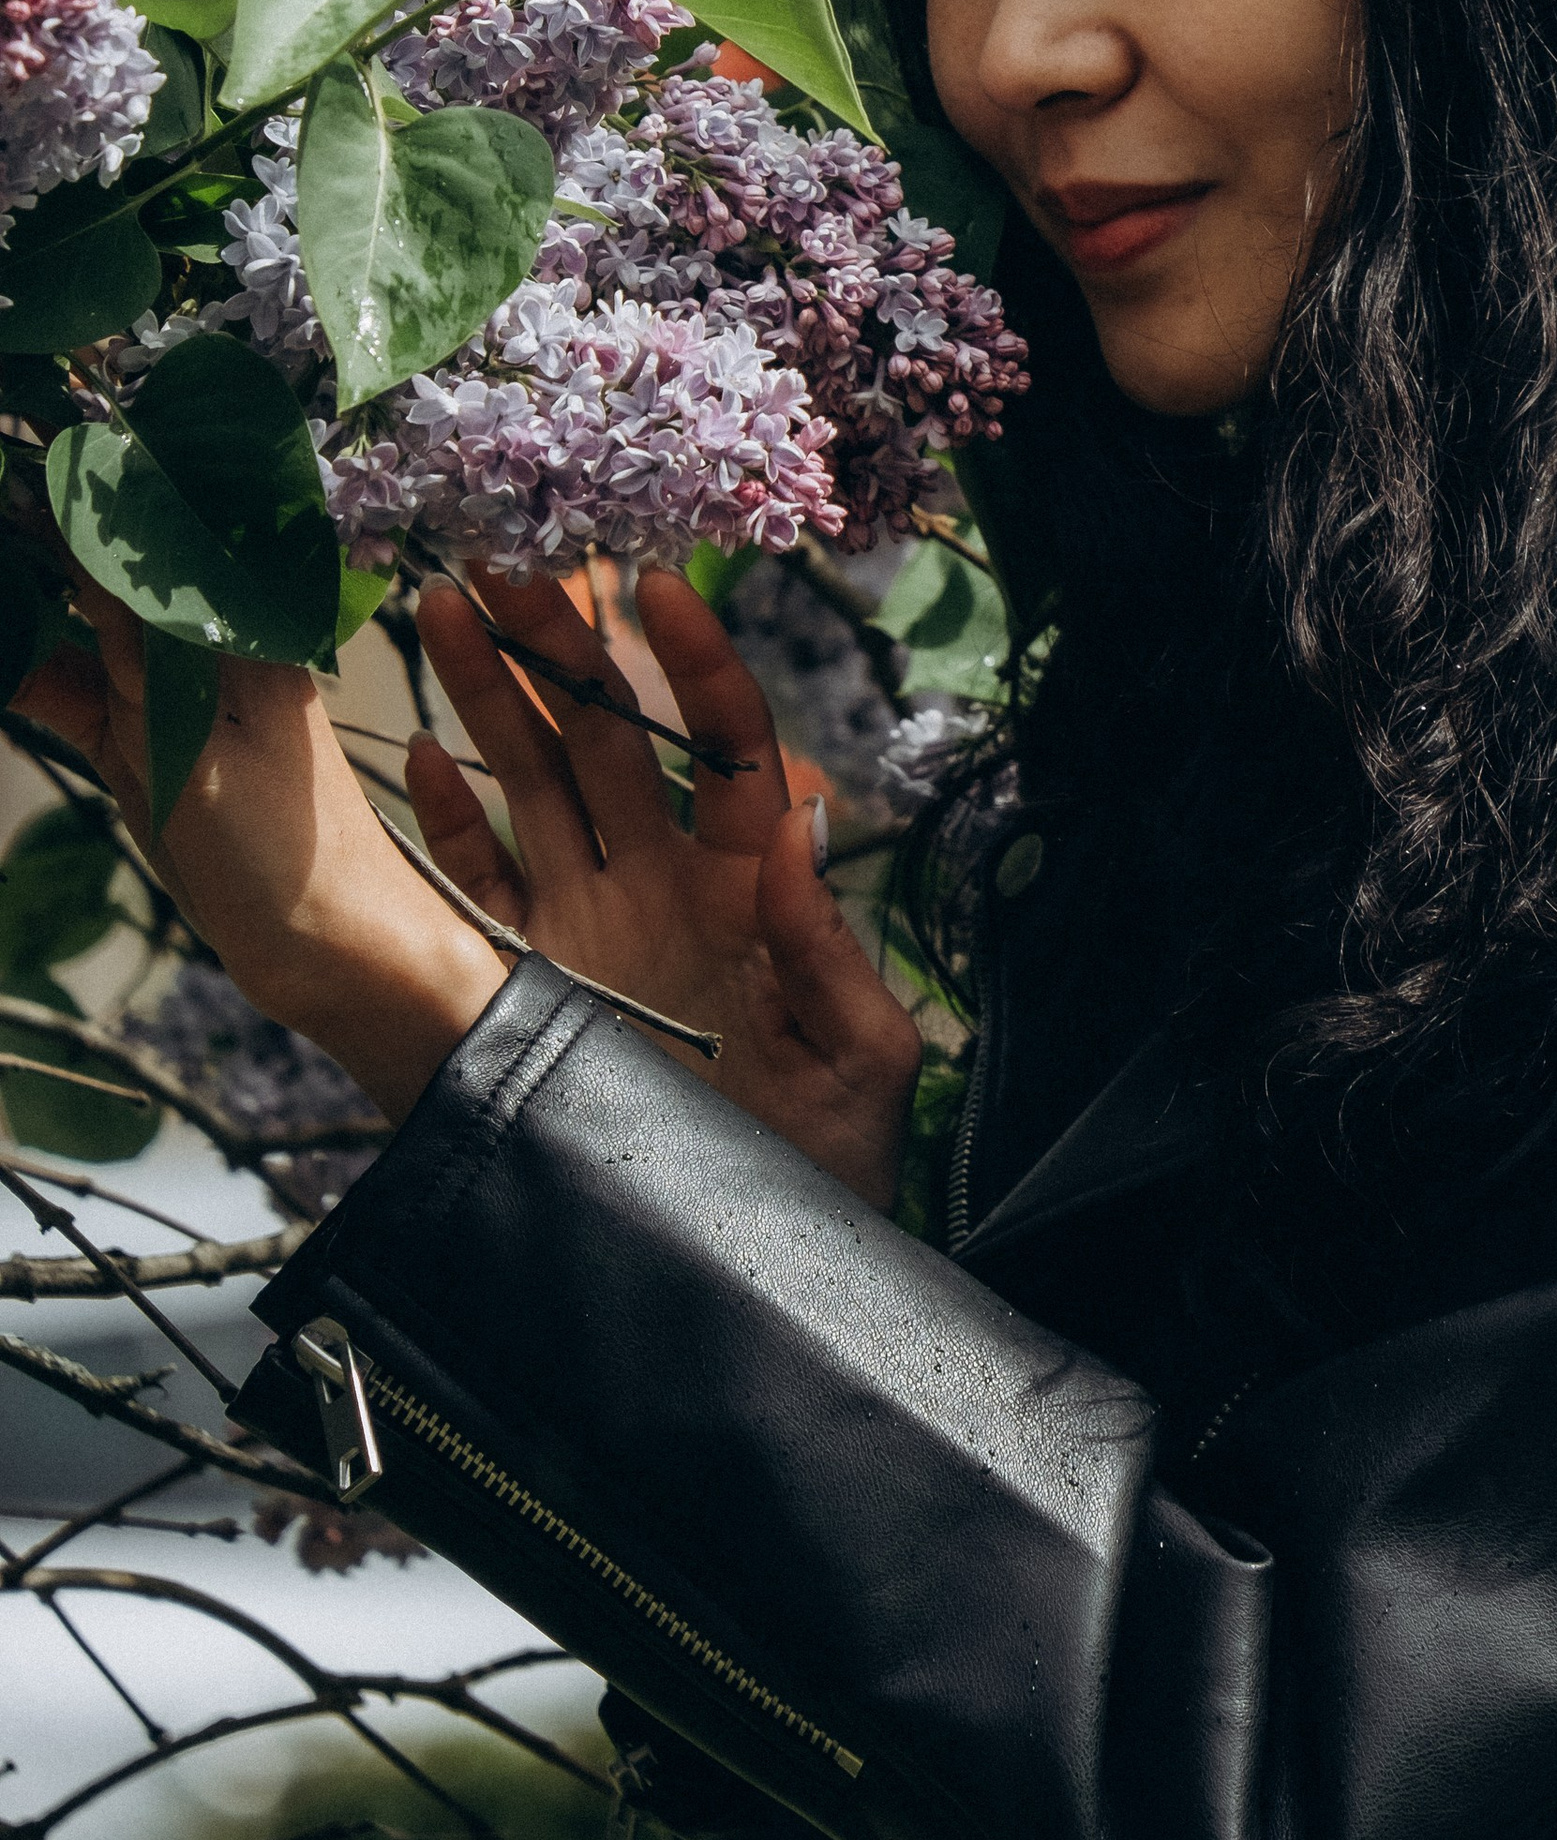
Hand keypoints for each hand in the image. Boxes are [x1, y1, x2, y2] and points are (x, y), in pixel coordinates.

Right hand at [22, 568, 924, 1212]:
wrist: (753, 1280)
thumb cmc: (831, 1172)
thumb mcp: (859, 1061)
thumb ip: (827, 949)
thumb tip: (795, 835)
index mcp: (748, 886)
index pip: (723, 744)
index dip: (693, 662)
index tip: (652, 584)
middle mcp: (663, 887)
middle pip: (609, 737)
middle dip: (562, 646)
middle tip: (510, 558)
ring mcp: (591, 928)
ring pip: (534, 784)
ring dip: (491, 697)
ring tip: (446, 603)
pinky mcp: (531, 984)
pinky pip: (479, 885)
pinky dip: (446, 822)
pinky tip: (414, 755)